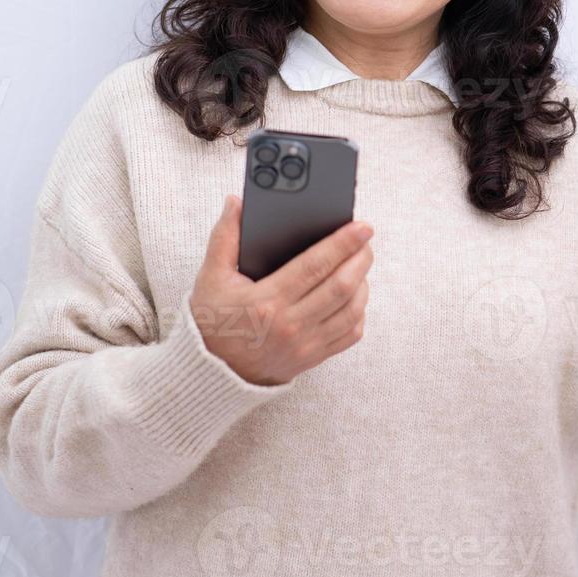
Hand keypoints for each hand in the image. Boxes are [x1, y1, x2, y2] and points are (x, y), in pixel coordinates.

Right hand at [188, 194, 374, 385]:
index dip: (343, 243)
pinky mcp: (313, 358)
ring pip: (352, 310)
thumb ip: (224, 237)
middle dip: (361, 258)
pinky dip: (359, 311)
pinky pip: (350, 334)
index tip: (362, 227)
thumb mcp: (211, 277)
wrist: (211, 373)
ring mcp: (305, 345)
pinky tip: (355, 295)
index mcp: (267, 301)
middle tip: (366, 239)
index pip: (315, 266)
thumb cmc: (211, 321)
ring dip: (363, 283)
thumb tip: (235, 203)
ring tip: (360, 263)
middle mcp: (290, 325)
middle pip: (342, 287)